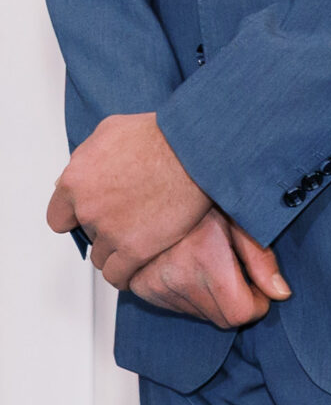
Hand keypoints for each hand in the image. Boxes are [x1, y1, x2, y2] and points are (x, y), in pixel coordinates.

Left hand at [47, 112, 214, 285]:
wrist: (197, 150)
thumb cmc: (162, 134)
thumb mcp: (110, 130)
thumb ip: (87, 154)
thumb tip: (80, 167)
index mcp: (75, 180)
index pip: (59, 217)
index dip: (78, 217)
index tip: (94, 215)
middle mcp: (88, 208)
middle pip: (87, 236)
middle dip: (105, 228)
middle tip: (129, 218)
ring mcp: (111, 231)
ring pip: (101, 257)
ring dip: (116, 251)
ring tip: (136, 241)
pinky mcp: (137, 249)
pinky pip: (117, 275)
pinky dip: (125, 275)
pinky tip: (134, 267)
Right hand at [126, 210, 291, 327]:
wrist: (152, 187)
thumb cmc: (201, 195)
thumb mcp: (240, 218)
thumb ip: (261, 259)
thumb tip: (281, 293)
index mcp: (204, 261)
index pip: (240, 313)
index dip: (258, 303)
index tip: (260, 287)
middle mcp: (175, 278)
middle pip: (221, 318)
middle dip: (238, 301)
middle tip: (239, 271)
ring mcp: (153, 285)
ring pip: (199, 314)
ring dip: (214, 299)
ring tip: (213, 263)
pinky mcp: (139, 287)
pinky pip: (176, 307)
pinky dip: (191, 295)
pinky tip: (193, 267)